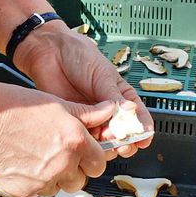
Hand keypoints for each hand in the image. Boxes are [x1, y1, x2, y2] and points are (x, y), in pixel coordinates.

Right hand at [0, 79, 115, 196]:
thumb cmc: (14, 107)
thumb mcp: (57, 104)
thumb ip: (88, 113)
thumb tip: (110, 111)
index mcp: (75, 141)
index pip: (100, 162)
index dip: (93, 157)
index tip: (86, 152)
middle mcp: (62, 164)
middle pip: (83, 179)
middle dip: (76, 169)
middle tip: (61, 153)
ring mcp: (43, 180)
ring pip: (61, 187)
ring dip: (56, 176)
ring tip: (40, 155)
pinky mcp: (24, 191)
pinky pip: (39, 192)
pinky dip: (35, 182)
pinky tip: (25, 162)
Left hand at [14, 21, 153, 157]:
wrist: (51, 53)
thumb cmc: (80, 57)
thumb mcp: (103, 76)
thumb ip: (115, 97)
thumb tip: (131, 111)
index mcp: (121, 96)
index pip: (138, 116)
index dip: (143, 129)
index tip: (144, 137)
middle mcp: (108, 110)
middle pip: (123, 133)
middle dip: (125, 140)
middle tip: (124, 142)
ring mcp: (93, 117)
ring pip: (105, 139)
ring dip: (107, 143)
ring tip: (106, 137)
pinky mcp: (77, 121)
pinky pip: (86, 137)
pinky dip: (90, 141)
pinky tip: (91, 137)